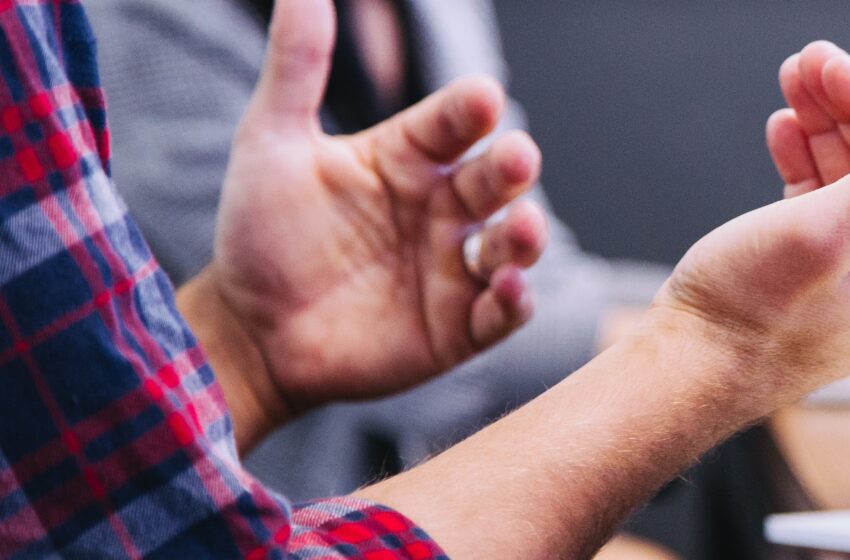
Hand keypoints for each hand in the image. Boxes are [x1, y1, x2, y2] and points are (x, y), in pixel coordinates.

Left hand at [186, 0, 546, 442]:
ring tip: (521, 228)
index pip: (453, 123)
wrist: (246, 332)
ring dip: (526, 236)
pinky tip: (506, 288)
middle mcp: (442, 208)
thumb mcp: (271, 142)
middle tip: (516, 157)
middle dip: (512, 167)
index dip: (470, 111)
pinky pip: (501, 312)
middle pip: (495, 179)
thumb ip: (297, 66)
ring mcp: (455, 268)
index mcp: (408, 157)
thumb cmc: (260, 234)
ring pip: (512, 244)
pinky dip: (513, 301)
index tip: (481, 98)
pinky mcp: (459, 327)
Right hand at [644, 41, 849, 396]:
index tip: (832, 64)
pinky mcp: (824, 277)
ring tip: (792, 85)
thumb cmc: (748, 318)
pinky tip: (785, 132)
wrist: (685, 375)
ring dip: (827, 126)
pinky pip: (830, 203)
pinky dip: (809, 162)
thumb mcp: (826, 232)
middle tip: (807, 63)